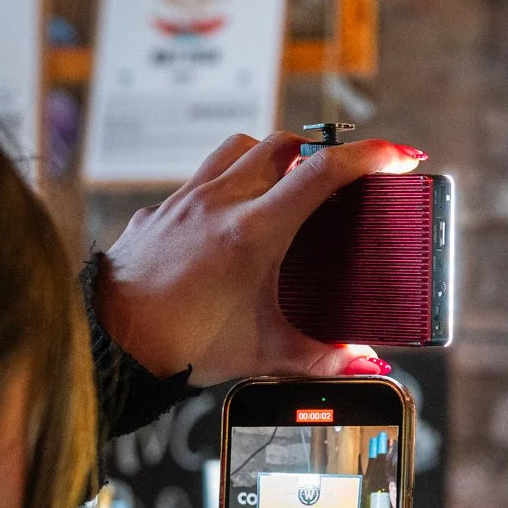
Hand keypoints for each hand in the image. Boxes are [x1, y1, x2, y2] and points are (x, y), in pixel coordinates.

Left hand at [96, 131, 424, 383]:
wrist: (108, 342)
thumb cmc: (177, 345)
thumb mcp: (261, 352)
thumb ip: (320, 356)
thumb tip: (360, 363)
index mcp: (253, 231)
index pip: (323, 172)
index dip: (371, 157)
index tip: (399, 156)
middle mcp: (220, 202)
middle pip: (285, 144)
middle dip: (323, 151)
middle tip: (345, 175)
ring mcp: (186, 199)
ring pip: (240, 147)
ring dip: (273, 154)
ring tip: (290, 182)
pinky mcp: (161, 209)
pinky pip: (203, 177)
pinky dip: (230, 182)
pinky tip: (233, 216)